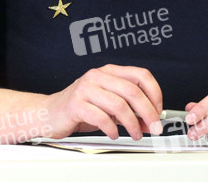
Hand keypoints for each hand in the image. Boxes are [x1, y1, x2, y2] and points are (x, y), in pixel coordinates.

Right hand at [43, 64, 163, 139]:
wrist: (49, 114)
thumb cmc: (80, 109)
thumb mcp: (108, 106)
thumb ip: (129, 110)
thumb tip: (150, 121)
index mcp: (109, 72)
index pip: (141, 75)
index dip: (155, 93)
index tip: (158, 110)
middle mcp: (98, 76)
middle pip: (132, 91)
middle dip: (148, 112)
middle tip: (153, 127)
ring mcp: (85, 88)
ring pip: (119, 104)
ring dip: (132, 124)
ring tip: (134, 134)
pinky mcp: (75, 104)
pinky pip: (101, 117)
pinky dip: (112, 129)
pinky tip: (114, 134)